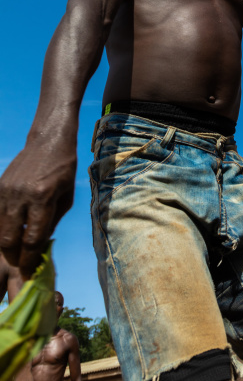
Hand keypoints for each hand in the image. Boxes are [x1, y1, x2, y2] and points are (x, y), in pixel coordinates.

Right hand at [0, 143, 75, 276]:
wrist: (48, 141)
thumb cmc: (64, 169)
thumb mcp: (66, 197)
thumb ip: (52, 222)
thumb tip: (40, 246)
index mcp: (42, 197)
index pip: (33, 238)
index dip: (31, 258)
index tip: (31, 271)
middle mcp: (21, 195)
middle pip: (10, 239)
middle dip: (15, 257)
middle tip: (21, 265)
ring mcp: (6, 191)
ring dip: (6, 245)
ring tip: (15, 252)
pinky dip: (3, 228)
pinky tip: (11, 233)